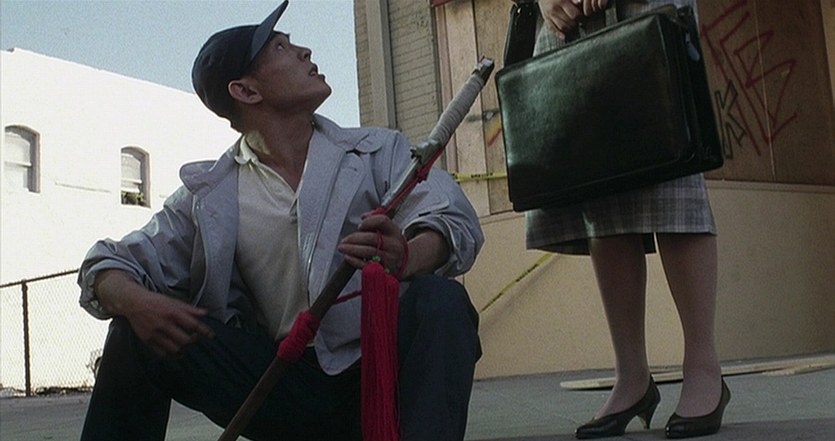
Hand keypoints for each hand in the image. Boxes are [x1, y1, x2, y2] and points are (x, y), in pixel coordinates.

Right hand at [95, 269, 213, 356]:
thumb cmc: (156, 301)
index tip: (211, 335)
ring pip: (174, 348)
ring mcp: (155, 333)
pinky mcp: (147, 340)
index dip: (204, 331)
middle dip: (193, 341)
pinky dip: (171, 355)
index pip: (193, 324)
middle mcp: (164, 324)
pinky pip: (162, 353)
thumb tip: (205, 313)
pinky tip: (176, 352)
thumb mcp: (174, 302)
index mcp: (173, 312)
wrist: (134, 303)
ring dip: (183, 349)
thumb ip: (190, 309)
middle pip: (185, 340)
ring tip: (186, 346)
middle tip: (195, 339)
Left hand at [337, 213, 407, 277]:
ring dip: (352, 249)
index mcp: (393, 231)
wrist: (403, 262)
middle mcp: (393, 244)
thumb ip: (375, 219)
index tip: (359, 226)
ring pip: (368, 251)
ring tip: (343, 247)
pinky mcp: (384, 270)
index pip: (382, 221)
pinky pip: (367, 265)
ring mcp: (389, 258)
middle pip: (372, 238)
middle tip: (344, 240)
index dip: (368, 222)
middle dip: (354, 238)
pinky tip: (348, 257)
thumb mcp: (388, 230)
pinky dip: (355, 261)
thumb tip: (363, 216)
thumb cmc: (391, 244)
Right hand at [539, 0, 608, 39]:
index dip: (579, 16)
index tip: (581, 15)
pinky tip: (564, 36)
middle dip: (575, 23)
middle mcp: (555, 9)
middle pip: (569, 22)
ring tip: (572, 25)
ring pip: (562, 27)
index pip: (574, 15)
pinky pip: (552, 28)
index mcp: (562, 1)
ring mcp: (549, 15)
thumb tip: (580, 2)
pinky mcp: (545, 18)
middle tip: (577, 21)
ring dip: (569, 28)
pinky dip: (558, 34)